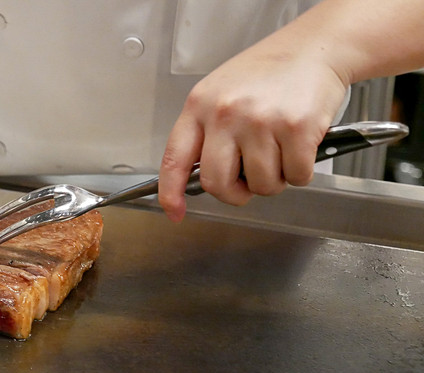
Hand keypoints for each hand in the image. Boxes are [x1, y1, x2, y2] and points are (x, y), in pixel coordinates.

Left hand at [158, 30, 348, 221]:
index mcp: (199, 106)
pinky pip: (296, 176)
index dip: (171, 193)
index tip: (175, 212)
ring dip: (274, 179)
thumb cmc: (268, 74)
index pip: (175, 159)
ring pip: (261, 185)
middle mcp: (225, 114)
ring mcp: (260, 121)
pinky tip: (300, 146)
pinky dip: (301, 171)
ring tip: (279, 151)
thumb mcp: (221, 94)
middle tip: (248, 182)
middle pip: (217, 183)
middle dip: (235, 193)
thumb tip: (199, 178)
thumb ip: (206, 132)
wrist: (315, 47)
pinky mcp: (296, 128)